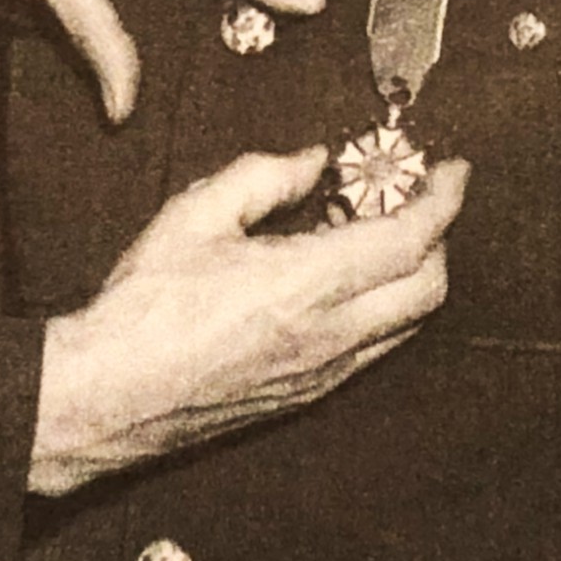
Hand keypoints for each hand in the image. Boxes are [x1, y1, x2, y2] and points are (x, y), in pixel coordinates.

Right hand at [29, 145, 465, 494]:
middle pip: (430, 288)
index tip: (452, 171)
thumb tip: (313, 162)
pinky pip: (372, 351)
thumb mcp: (195, 215)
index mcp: (307, 283)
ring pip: (407, 325)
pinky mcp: (306, 398)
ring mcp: (323, 373)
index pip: (411, 240)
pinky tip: (338, 284)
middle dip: (439, 238)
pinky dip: (379, 309)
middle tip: (417, 201)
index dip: (443, 200)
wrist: (108, 397)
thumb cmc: (143, 307)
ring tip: (372, 236)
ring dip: (411, 277)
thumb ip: (263, 177)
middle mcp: (331, 335)